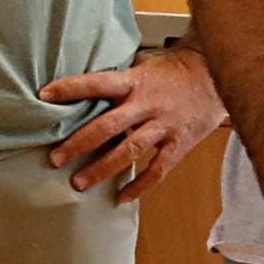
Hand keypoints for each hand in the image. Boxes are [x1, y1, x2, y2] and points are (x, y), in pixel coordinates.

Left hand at [40, 46, 222, 201]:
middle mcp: (147, 105)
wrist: (218, 75)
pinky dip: (140, 186)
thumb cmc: (176, 69)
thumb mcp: (144, 65)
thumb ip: (119, 78)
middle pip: (108, 126)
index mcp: (135, 82)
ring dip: (102, 169)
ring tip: (79, 183)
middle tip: (55, 158)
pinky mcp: (179, 144)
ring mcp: (164, 126)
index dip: (71, 88)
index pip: (97, 83)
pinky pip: (158, 169)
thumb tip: (84, 86)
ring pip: (129, 152)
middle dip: (79, 144)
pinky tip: (121, 198)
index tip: (45, 96)